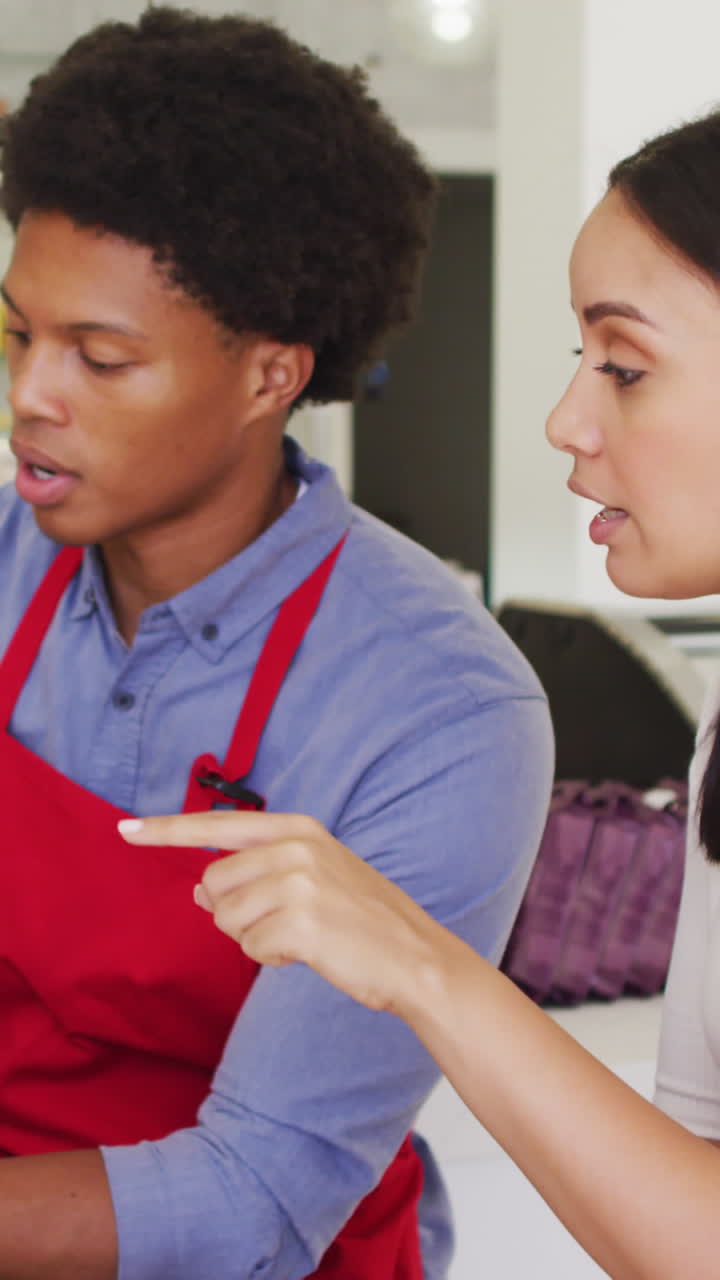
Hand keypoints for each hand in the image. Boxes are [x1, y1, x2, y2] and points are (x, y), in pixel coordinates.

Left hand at [118, 811, 440, 1015]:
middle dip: (234, 914)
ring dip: (254, 939)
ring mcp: (299, 883)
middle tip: (283, 924)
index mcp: (297, 829)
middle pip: (214, 884)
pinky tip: (309, 953)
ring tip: (302, 937)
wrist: (415, 957)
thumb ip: (256, 876)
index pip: (217, 826)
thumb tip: (200, 894)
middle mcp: (295, 847)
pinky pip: (251, 949)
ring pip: (227, 920)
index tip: (125, 829)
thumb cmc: (361, 920)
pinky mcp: (301, 923)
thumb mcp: (312, 879)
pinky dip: (272, 959)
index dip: (166, 830)